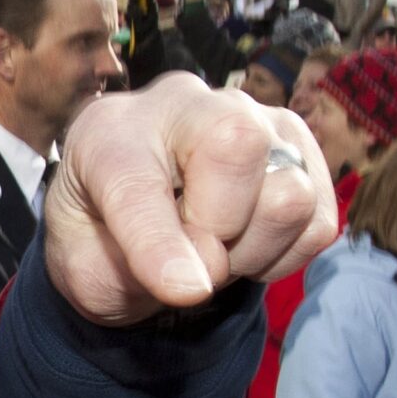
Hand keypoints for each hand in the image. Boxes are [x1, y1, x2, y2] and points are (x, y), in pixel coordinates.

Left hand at [45, 73, 334, 324]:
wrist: (128, 220)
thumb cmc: (100, 239)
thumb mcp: (79, 268)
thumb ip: (122, 271)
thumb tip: (206, 270)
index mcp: (110, 132)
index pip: (139, 181)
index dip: (161, 242)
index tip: (183, 291)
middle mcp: (185, 107)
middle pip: (239, 143)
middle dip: (218, 226)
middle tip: (188, 249)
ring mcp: (254, 120)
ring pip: (289, 194)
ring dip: (250, 250)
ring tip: (212, 247)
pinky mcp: (303, 153)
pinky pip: (318, 225)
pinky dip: (282, 255)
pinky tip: (242, 243)